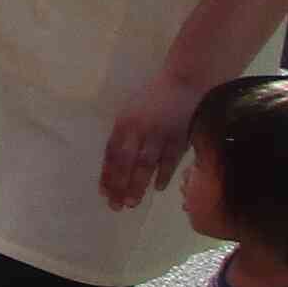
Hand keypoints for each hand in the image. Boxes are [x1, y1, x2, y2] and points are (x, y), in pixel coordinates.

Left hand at [99, 78, 200, 210]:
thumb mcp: (131, 110)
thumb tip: (115, 161)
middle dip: (120, 184)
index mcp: (125, 122)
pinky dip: (164, 174)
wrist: (184, 81)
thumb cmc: (153, 95)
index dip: (107, 173)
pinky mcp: (179, 137)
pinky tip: (158, 188)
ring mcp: (160, 134)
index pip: (112, 152)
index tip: (103, 192)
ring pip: (146, 164)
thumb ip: (125, 133)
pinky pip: (170, 159)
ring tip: (132, 203)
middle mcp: (139, 129)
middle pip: (126, 161)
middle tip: (115, 206)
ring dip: (139, 184)